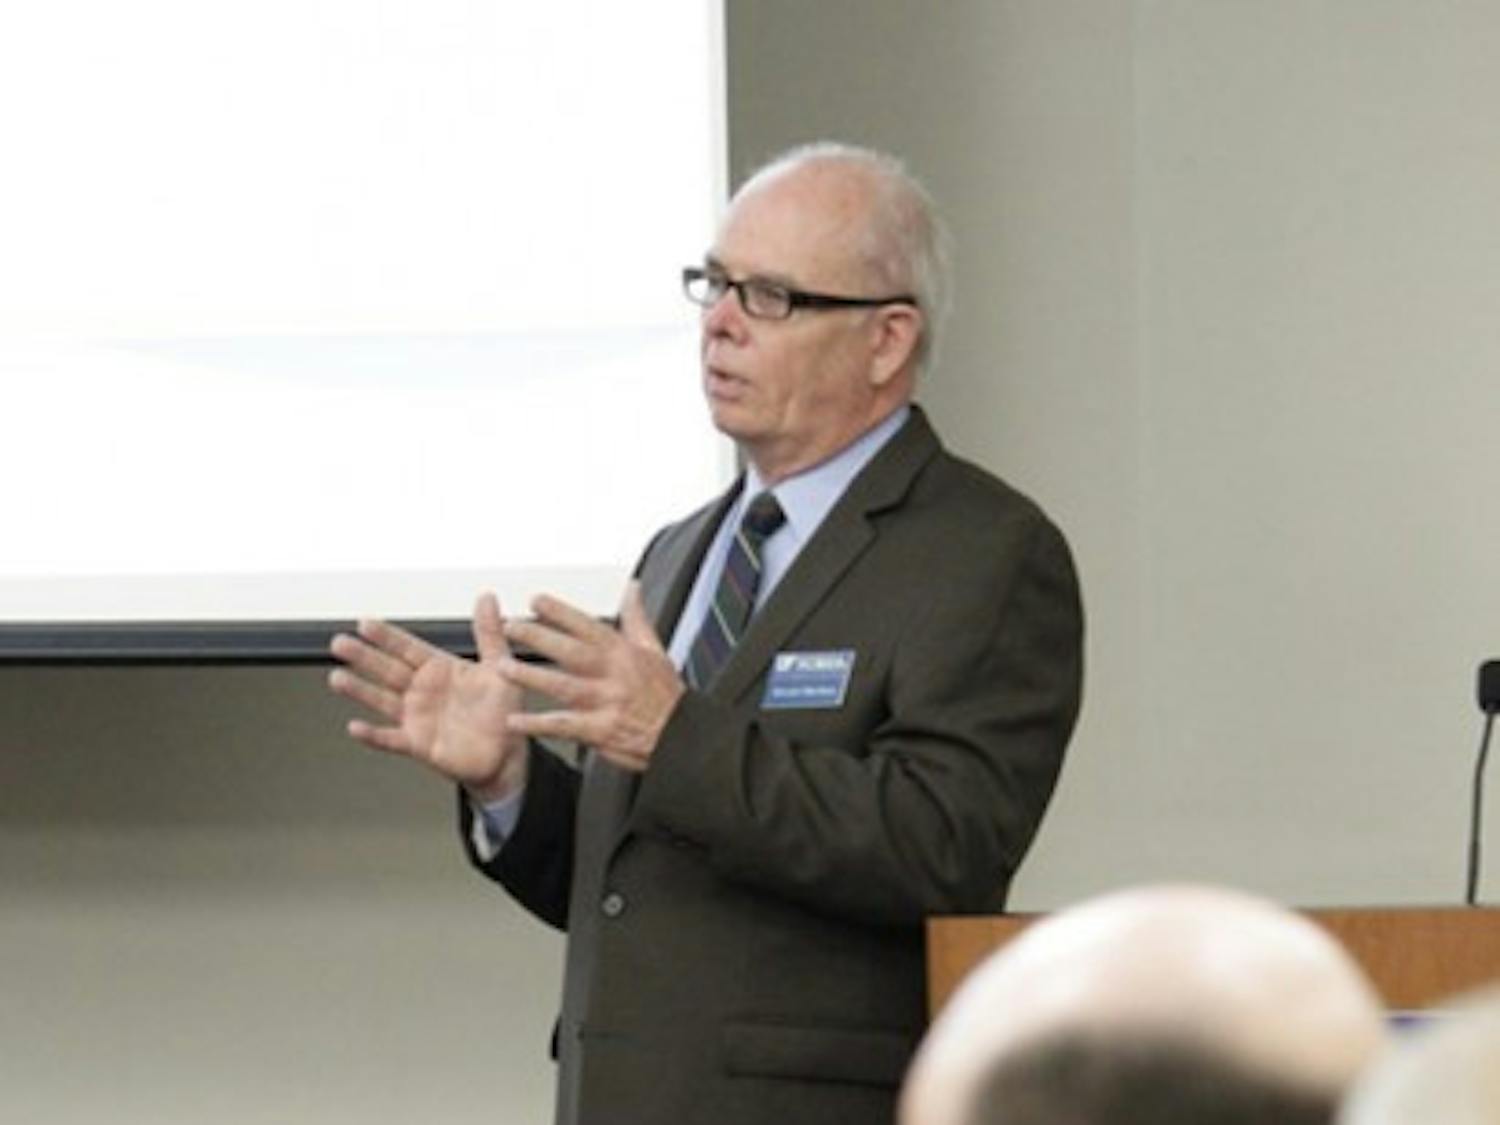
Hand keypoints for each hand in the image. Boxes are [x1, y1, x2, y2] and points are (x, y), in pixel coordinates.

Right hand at [328, 592, 527, 799]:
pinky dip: (373, 735)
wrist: (508, 752)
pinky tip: (355, 727)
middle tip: (339, 642)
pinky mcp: (419, 744)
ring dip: (360, 691)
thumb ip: (489, 633)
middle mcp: (423, 691)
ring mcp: (417, 717)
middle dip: (363, 657)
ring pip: (383, 700)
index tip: (364, 623)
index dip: (387, 637)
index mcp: (440, 669)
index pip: (407, 648)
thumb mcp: (500, 666)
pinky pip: (392, 739)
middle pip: (388, 670)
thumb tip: (487, 596)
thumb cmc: (504, 708)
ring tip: (337, 678)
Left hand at [501, 581, 683, 771]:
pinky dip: (539, 724)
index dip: (561, 612)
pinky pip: (564, 726)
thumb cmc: (666, 695)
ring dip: (532, 677)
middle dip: (539, 637)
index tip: (536, 601)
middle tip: (511, 627)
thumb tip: (632, 588)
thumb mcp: (656, 649)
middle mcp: (613, 675)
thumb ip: (637, 618)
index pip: (588, 626)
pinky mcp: (601, 731)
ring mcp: (606, 703)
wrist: (681, 736)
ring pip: (563, 686)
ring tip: (504, 668)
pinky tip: (516, 721)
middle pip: (571, 652)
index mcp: (623, 653)